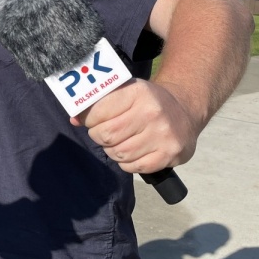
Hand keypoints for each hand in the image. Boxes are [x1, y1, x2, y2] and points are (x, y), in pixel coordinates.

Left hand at [70, 79, 202, 173]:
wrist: (185, 111)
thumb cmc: (147, 102)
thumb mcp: (125, 92)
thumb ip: (98, 103)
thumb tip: (74, 119)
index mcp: (138, 92)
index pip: (98, 112)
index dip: (89, 119)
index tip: (93, 120)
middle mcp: (152, 112)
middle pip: (107, 135)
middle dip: (99, 137)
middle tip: (105, 133)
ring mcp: (163, 135)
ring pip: (119, 153)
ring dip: (113, 151)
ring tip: (120, 142)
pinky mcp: (170, 154)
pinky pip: (135, 167)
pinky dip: (127, 163)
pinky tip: (133, 152)